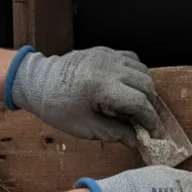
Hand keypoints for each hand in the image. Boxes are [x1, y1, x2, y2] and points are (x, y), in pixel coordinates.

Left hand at [6, 46, 157, 144]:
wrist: (37, 82)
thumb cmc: (57, 108)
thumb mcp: (85, 127)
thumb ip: (114, 133)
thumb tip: (137, 140)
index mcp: (100, 87)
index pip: (139, 102)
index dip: (150, 120)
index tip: (154, 133)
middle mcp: (107, 67)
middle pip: (146, 85)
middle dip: (151, 106)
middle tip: (146, 122)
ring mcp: (107, 56)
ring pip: (142, 71)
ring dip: (146, 90)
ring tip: (139, 105)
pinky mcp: (105, 51)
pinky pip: (132, 60)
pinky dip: (137, 74)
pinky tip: (130, 87)